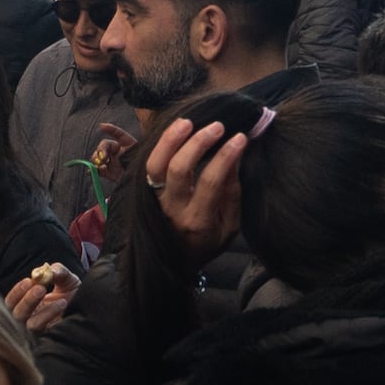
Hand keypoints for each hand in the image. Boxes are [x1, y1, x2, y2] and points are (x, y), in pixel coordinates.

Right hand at [4, 261, 76, 331]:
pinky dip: (50, 315)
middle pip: (16, 314)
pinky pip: (44, 329)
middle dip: (26, 300)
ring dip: (41, 309)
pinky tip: (62, 304)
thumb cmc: (74, 293)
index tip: (28, 281)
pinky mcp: (50, 336)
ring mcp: (40, 329)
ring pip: (29, 324)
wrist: (92, 307)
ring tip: (57, 297)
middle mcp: (31, 317)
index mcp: (29, 304)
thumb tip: (47, 270)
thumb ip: (57, 271)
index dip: (17, 292)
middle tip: (40, 288)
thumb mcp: (67, 278)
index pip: (12, 301)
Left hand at [141, 116, 249, 258]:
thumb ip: (232, 194)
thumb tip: (234, 157)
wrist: (173, 262)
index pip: (211, 182)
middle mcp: (173, 210)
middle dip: (198, 143)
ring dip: (170, 140)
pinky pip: (148, 166)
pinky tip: (175, 130)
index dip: (225, 156)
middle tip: (217, 126)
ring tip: (187, 122)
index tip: (239, 138)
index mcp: (198, 221)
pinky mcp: (145, 193)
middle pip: (179, 169)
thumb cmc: (208, 243)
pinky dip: (160, 145)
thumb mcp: (229, 227)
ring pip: (155, 165)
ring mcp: (155, 200)